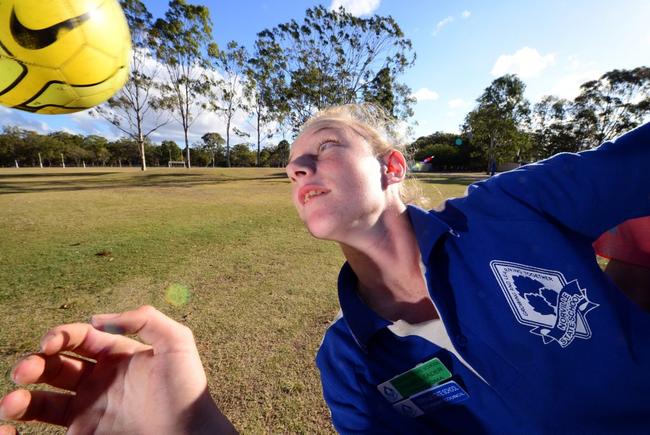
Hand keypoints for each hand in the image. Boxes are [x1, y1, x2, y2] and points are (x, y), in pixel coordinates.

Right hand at [0, 306, 236, 433]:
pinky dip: (22, 426)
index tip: (50, 344)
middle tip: (25, 372)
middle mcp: (99, 381)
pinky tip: (10, 425)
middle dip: (34, 364)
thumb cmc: (187, 390)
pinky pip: (45, 429)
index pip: (80, 338)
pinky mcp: (84, 434)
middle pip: (54, 366)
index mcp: (117, 355)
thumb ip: (145, 319)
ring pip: (42, 399)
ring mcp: (89, 410)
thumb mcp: (177, 343)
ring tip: (12, 403)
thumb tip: (99, 318)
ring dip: (21, 397)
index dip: (61, 336)